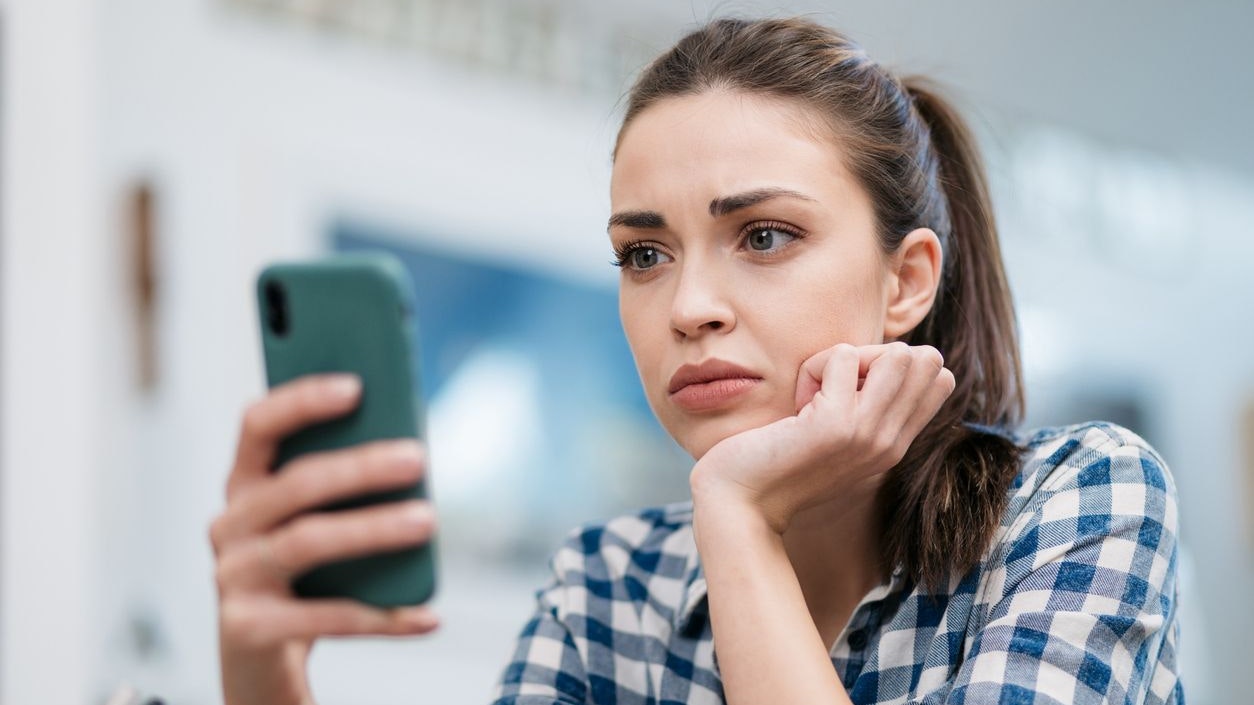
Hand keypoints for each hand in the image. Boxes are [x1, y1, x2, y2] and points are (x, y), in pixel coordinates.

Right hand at [209, 374, 439, 704]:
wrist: (263, 662)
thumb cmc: (304, 577)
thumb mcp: (318, 522)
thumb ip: (346, 485)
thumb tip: (408, 450)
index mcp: (246, 487)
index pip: (259, 426)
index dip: (302, 401)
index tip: (356, 386)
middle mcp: (229, 526)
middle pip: (296, 484)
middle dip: (360, 467)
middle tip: (418, 458)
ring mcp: (233, 578)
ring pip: (307, 541)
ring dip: (373, 528)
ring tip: (428, 520)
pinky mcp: (248, 630)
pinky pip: (327, 617)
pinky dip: (384, 616)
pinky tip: (427, 615)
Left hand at [688, 342, 954, 533]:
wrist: (741, 504)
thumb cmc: (777, 463)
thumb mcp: (836, 438)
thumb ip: (865, 410)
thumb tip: (883, 358)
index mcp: (894, 447)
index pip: (941, 380)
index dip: (895, 366)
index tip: (852, 390)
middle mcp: (890, 443)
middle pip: (926, 360)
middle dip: (876, 355)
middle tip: (834, 386)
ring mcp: (868, 434)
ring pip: (898, 354)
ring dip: (848, 357)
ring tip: (818, 391)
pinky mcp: (836, 424)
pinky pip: (841, 355)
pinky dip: (813, 366)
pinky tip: (796, 404)